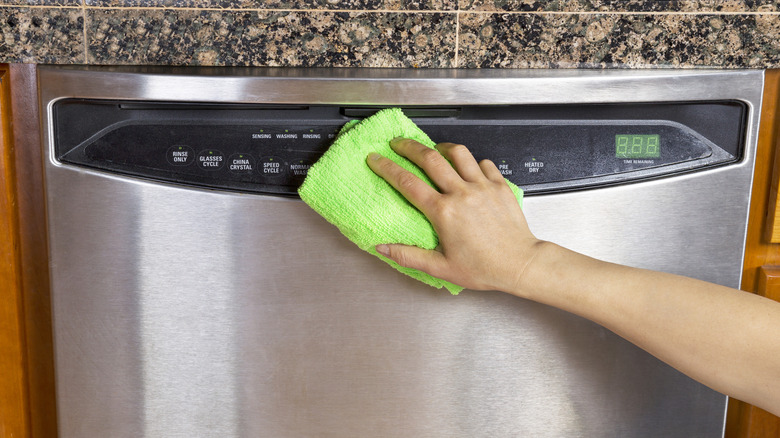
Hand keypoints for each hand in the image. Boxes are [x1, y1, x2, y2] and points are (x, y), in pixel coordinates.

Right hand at [366, 137, 542, 292]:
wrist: (520, 264)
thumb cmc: (484, 268)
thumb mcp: (440, 267)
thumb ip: (408, 256)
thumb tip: (382, 248)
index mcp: (444, 212)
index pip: (407, 182)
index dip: (387, 168)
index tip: (376, 160)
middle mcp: (462, 193)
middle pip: (429, 158)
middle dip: (409, 146)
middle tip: (397, 143)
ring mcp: (483, 186)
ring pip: (458, 153)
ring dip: (442, 146)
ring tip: (434, 148)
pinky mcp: (500, 186)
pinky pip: (484, 163)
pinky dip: (472, 162)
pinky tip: (467, 168)